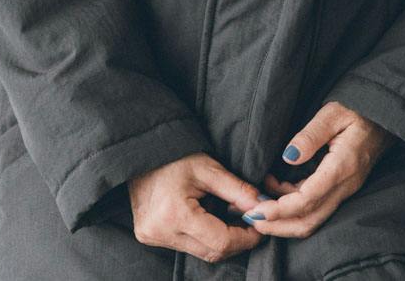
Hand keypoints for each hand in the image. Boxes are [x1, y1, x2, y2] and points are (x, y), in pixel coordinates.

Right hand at [128, 151, 267, 262]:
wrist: (141, 152)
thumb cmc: (175, 156)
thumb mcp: (209, 168)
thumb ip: (238, 190)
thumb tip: (263, 208)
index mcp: (176, 214)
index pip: (221, 242)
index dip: (245, 238)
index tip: (259, 227)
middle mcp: (161, 232)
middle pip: (211, 252)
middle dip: (235, 241)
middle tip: (248, 223)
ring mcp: (153, 238)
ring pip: (200, 252)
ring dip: (219, 240)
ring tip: (227, 216)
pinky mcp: (149, 237)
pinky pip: (186, 246)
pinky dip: (202, 237)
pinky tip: (207, 219)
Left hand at [244, 101, 398, 239]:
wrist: (385, 115)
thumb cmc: (359, 108)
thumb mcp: (333, 112)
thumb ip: (311, 134)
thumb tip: (288, 157)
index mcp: (343, 167)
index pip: (308, 200)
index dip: (281, 210)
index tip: (257, 211)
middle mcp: (345, 185)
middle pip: (310, 220)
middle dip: (278, 225)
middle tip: (249, 217)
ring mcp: (345, 189)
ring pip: (313, 218)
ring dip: (283, 218)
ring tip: (255, 204)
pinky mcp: (341, 187)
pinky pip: (316, 206)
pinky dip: (292, 206)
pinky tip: (274, 191)